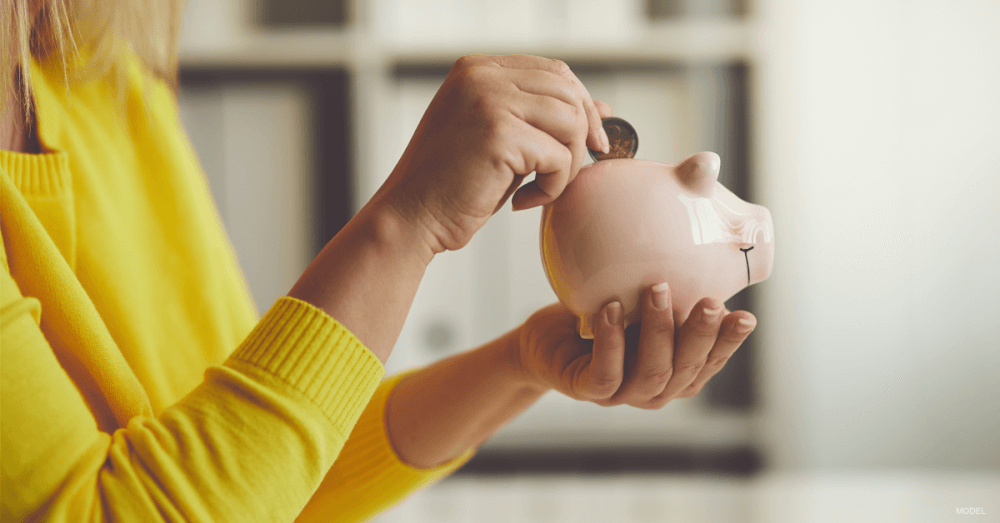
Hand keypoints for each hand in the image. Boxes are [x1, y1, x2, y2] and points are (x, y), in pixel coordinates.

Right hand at [375, 54, 611, 252]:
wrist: (410, 217)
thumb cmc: (451, 185)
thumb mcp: (501, 140)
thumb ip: (541, 117)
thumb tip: (603, 108)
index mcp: (477, 69)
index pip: (553, 71)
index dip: (581, 104)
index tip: (590, 141)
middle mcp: (482, 76)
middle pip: (568, 92)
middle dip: (582, 135)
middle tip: (569, 172)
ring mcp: (489, 101)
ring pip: (570, 123)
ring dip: (567, 165)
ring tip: (540, 188)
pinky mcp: (499, 134)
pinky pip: (558, 157)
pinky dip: (552, 187)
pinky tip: (522, 201)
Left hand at [512, 283, 756, 407]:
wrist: (548, 342)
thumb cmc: (603, 318)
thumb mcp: (640, 301)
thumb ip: (671, 290)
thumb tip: (699, 238)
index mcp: (677, 372)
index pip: (710, 361)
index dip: (729, 343)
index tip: (746, 316)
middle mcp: (656, 389)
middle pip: (686, 370)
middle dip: (701, 335)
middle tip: (711, 301)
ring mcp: (623, 394)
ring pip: (652, 372)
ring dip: (658, 330)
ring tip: (657, 289)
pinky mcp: (589, 391)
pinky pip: (605, 373)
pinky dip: (611, 341)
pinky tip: (611, 309)